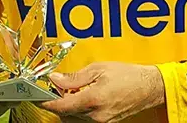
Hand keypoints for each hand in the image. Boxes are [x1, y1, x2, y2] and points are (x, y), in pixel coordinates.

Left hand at [40, 62, 164, 122]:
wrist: (148, 87)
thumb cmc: (127, 75)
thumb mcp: (98, 69)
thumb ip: (74, 77)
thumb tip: (55, 79)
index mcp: (92, 100)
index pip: (61, 106)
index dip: (46, 102)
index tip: (38, 97)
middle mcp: (96, 116)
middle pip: (65, 114)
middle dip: (58, 102)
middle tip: (58, 88)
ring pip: (74, 119)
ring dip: (68, 107)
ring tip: (73, 92)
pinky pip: (85, 120)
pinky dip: (79, 111)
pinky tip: (84, 98)